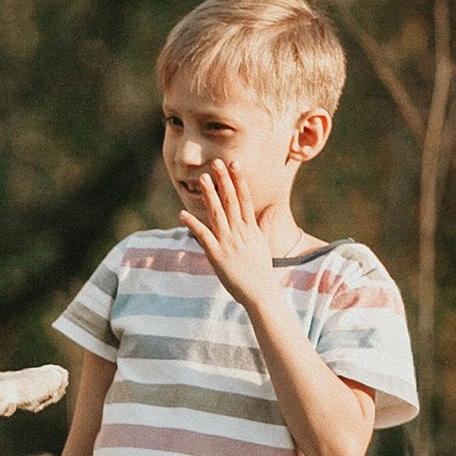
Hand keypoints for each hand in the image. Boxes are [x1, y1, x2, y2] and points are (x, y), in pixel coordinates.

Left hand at [180, 160, 278, 310]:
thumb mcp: (264, 243)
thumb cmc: (261, 269)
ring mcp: (228, 243)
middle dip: (224, 181)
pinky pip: (203, 236)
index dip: (239, 180)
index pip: (245, 199)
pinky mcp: (217, 255)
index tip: (235, 164)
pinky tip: (182, 214)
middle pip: (231, 201)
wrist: (260, 292)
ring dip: (210, 195)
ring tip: (203, 179)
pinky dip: (193, 225)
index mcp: (251, 228)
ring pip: (218, 214)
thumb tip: (272, 207)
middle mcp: (240, 232)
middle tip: (216, 162)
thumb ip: (265, 223)